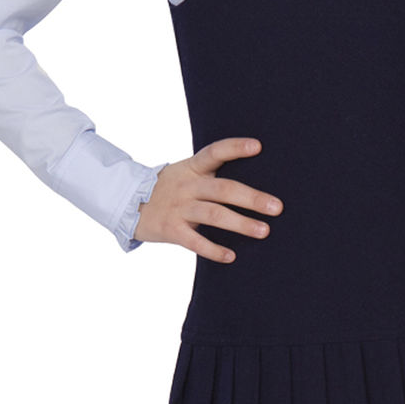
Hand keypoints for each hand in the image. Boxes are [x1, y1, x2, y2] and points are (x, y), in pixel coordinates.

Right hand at [131, 137, 282, 262]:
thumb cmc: (170, 188)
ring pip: (213, 215)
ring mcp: (178, 207)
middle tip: (277, 207)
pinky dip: (213, 250)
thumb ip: (212, 175)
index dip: (235, 148)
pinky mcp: (170, 229)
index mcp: (193, 167)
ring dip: (240, 224)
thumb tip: (253, 183)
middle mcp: (187, 185)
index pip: (215, 152)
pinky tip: (231, 256)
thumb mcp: (186, 173)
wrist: (127, 203)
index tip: (258, 146)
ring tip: (264, 231)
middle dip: (251, 198)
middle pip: (223, 189)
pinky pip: (194, 241)